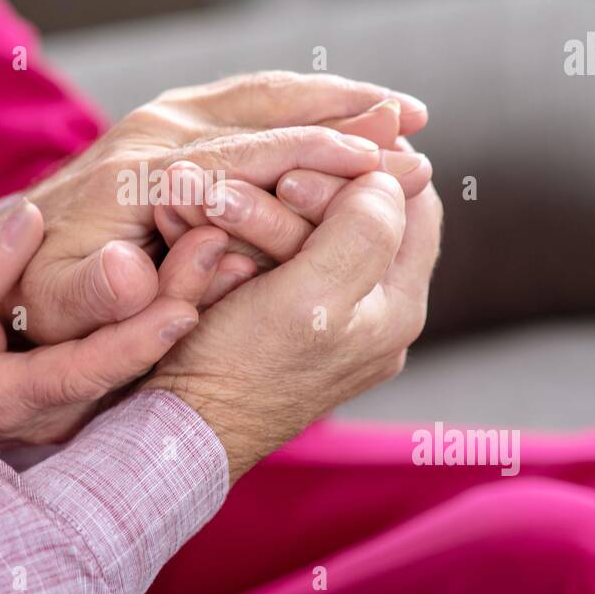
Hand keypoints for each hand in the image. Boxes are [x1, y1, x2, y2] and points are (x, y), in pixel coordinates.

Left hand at [0, 71, 428, 341]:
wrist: (5, 264)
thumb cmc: (38, 300)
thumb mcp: (57, 311)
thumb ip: (95, 296)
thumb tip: (130, 273)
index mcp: (141, 174)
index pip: (245, 156)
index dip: (317, 156)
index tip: (382, 162)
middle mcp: (154, 132)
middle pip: (263, 105)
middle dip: (342, 109)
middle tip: (414, 118)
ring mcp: (160, 122)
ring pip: (260, 94)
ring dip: (331, 97)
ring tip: (399, 108)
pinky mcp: (167, 129)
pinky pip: (247, 103)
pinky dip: (301, 103)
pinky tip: (341, 114)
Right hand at [0, 198, 227, 537]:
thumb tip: (26, 220)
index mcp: (12, 398)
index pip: (82, 374)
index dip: (132, 342)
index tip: (181, 309)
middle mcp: (63, 411)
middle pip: (134, 362)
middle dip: (181, 305)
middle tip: (225, 250)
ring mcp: (88, 406)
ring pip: (151, 356)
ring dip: (192, 302)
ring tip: (238, 250)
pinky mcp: (103, 389)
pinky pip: (147, 348)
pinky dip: (178, 307)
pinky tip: (215, 267)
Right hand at [146, 174, 443, 482]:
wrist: (181, 429)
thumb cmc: (240, 368)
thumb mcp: (310, 295)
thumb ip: (362, 232)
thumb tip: (391, 178)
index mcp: (396, 308)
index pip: (413, 206)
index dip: (368, 171)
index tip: (308, 164)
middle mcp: (377, 318)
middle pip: (367, 216)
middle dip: (315, 189)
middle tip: (270, 182)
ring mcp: (337, 324)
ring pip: (321, 234)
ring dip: (278, 211)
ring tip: (232, 204)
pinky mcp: (294, 327)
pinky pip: (288, 262)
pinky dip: (259, 240)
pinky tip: (226, 238)